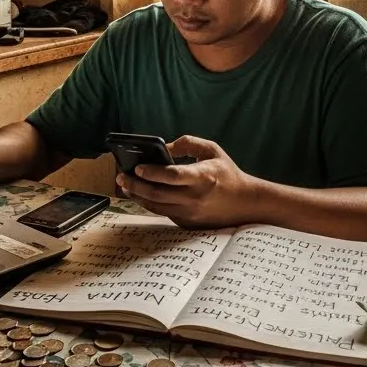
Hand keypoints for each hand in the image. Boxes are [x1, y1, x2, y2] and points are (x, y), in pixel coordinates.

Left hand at [119, 136, 257, 228]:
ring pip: (155, 206)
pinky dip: (149, 203)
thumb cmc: (227, 173)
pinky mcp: (187, 223)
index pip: (172, 175)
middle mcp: (195, 197)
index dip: (152, 172)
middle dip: (135, 185)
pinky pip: (162, 213)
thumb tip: (164, 147)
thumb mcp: (212, 150)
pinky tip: (140, 194)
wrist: (245, 203)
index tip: (137, 167)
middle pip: (157, 193)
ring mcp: (190, 213)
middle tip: (121, 176)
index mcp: (203, 176)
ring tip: (125, 185)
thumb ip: (188, 143)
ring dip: (137, 196)